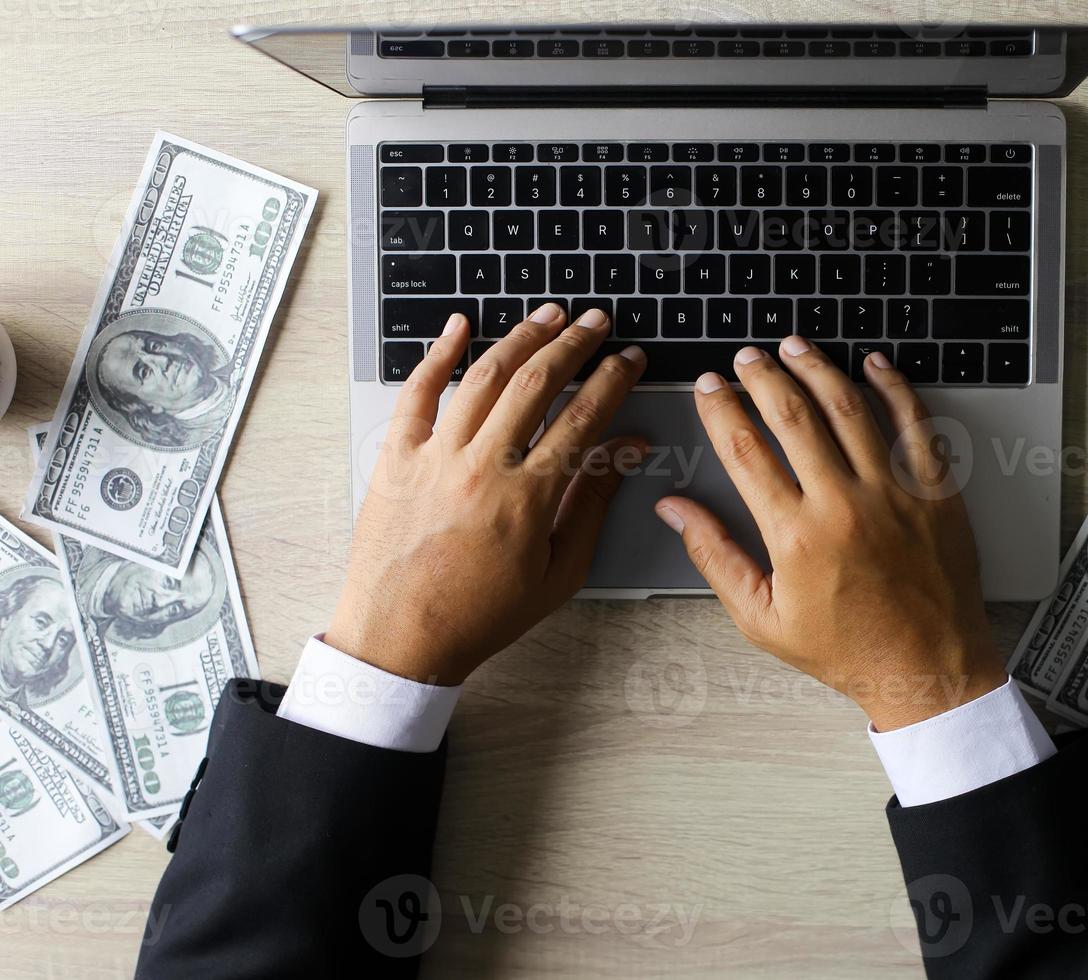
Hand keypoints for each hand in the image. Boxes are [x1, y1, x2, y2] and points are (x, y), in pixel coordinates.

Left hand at [327, 304, 645, 684]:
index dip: (613, 380)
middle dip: (574, 344)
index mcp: (528, 496)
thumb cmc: (481, 615)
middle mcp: (482, 466)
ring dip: (521, 338)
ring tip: (548, 316)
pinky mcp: (396, 458)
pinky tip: (459, 327)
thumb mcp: (558, 571)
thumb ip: (593, 502)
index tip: (630, 359)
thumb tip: (627, 451)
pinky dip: (438, 354)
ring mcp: (435, 456)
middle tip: (596, 323)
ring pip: (484, 377)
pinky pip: (417, 393)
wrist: (401, 638)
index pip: (583, 417)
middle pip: (537, 382)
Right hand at [654, 337, 1005, 730]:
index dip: (720, 410)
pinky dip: (894, 387)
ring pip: (849, 407)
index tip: (707, 388)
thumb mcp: (762, 618)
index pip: (745, 450)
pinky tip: (874, 363)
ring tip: (794, 346)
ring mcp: (893, 493)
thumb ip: (715, 556)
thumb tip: (675, 511)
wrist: (927, 668)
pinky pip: (914, 423)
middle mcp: (843, 505)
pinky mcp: (934, 492)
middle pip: (792, 415)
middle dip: (762, 376)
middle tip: (746, 357)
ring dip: (817, 368)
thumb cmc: (846, 649)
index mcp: (795, 535)